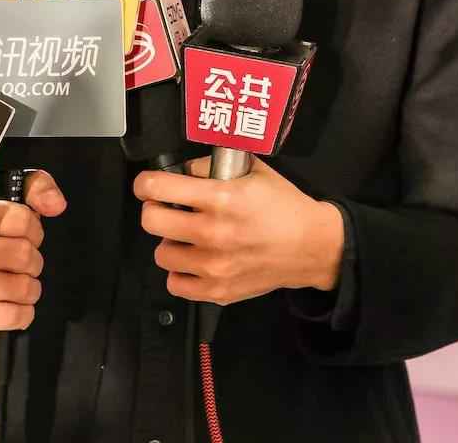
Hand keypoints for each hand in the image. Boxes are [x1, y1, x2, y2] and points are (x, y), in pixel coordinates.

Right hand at [0, 170, 66, 343]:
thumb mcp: (13, 202)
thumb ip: (38, 189)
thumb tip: (56, 205)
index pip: (20, 220)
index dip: (34, 231)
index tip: (27, 238)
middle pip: (22, 255)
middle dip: (34, 262)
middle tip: (23, 266)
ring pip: (20, 287)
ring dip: (30, 289)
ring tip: (19, 286)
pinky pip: (10, 316)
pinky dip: (23, 314)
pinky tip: (14, 307)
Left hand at [133, 157, 343, 305]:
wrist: (311, 246)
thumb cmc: (284, 206)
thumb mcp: (254, 171)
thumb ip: (215, 166)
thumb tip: (185, 169)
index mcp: (220, 198)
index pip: (159, 188)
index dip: (146, 183)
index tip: (147, 184)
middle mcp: (212, 233)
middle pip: (151, 221)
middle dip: (154, 210)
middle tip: (166, 208)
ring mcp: (214, 266)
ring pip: (161, 254)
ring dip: (170, 242)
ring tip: (186, 236)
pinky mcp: (218, 290)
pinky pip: (175, 284)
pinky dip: (180, 272)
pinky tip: (194, 260)